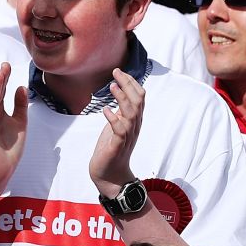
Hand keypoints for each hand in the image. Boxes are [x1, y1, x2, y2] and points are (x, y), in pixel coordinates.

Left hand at [89, 68, 144, 196]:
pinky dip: (113, 119)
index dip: (131, 82)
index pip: (140, 97)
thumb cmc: (112, 147)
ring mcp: (127, 136)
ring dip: (122, 98)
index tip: (119, 71)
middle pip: (138, 101)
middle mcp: (134, 126)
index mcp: (134, 120)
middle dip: (128, 85)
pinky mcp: (117, 146)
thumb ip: (121, 110)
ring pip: (131, 114)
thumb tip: (121, 91)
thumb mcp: (117, 124)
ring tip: (111, 86)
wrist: (109, 174)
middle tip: (116, 73)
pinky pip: (120, 131)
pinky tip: (105, 110)